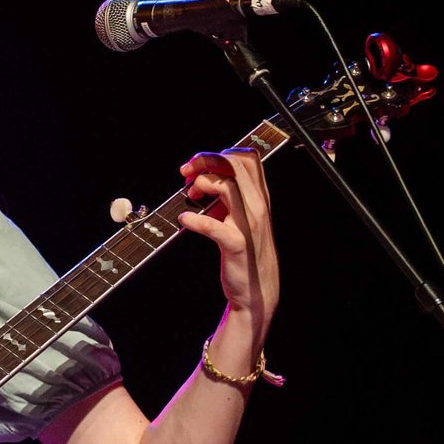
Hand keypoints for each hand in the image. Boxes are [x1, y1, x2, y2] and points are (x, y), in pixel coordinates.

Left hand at [177, 147, 277, 329]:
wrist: (257, 289)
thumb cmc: (244, 251)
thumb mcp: (239, 218)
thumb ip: (226, 198)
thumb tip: (199, 181)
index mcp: (259, 197)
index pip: (247, 158)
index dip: (219, 154)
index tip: (197, 165)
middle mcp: (257, 206)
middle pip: (234, 165)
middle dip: (204, 161)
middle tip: (186, 174)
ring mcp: (249, 224)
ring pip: (227, 187)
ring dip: (201, 184)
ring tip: (190, 196)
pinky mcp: (236, 244)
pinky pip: (214, 225)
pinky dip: (194, 220)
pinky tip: (184, 220)